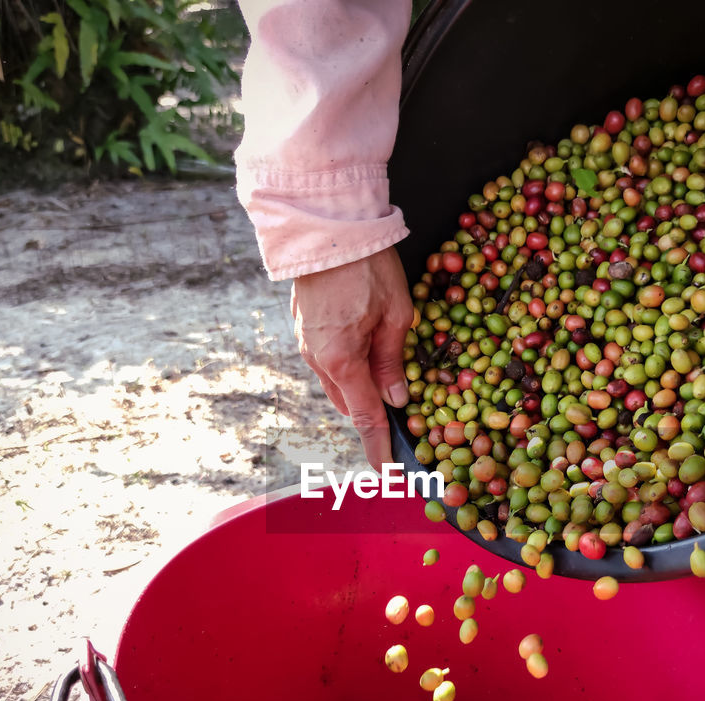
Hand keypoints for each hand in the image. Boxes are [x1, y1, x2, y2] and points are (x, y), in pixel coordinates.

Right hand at [291, 247, 414, 469]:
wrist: (326, 225)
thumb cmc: (368, 266)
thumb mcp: (397, 314)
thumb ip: (394, 360)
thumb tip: (397, 397)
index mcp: (342, 360)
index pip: (365, 417)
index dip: (378, 447)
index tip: (388, 473)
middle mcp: (317, 359)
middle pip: (349, 403)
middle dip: (372, 416)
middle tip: (401, 425)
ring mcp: (306, 344)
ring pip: (337, 384)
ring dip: (360, 390)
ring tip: (387, 386)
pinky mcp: (303, 329)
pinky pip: (328, 362)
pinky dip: (348, 369)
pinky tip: (366, 357)